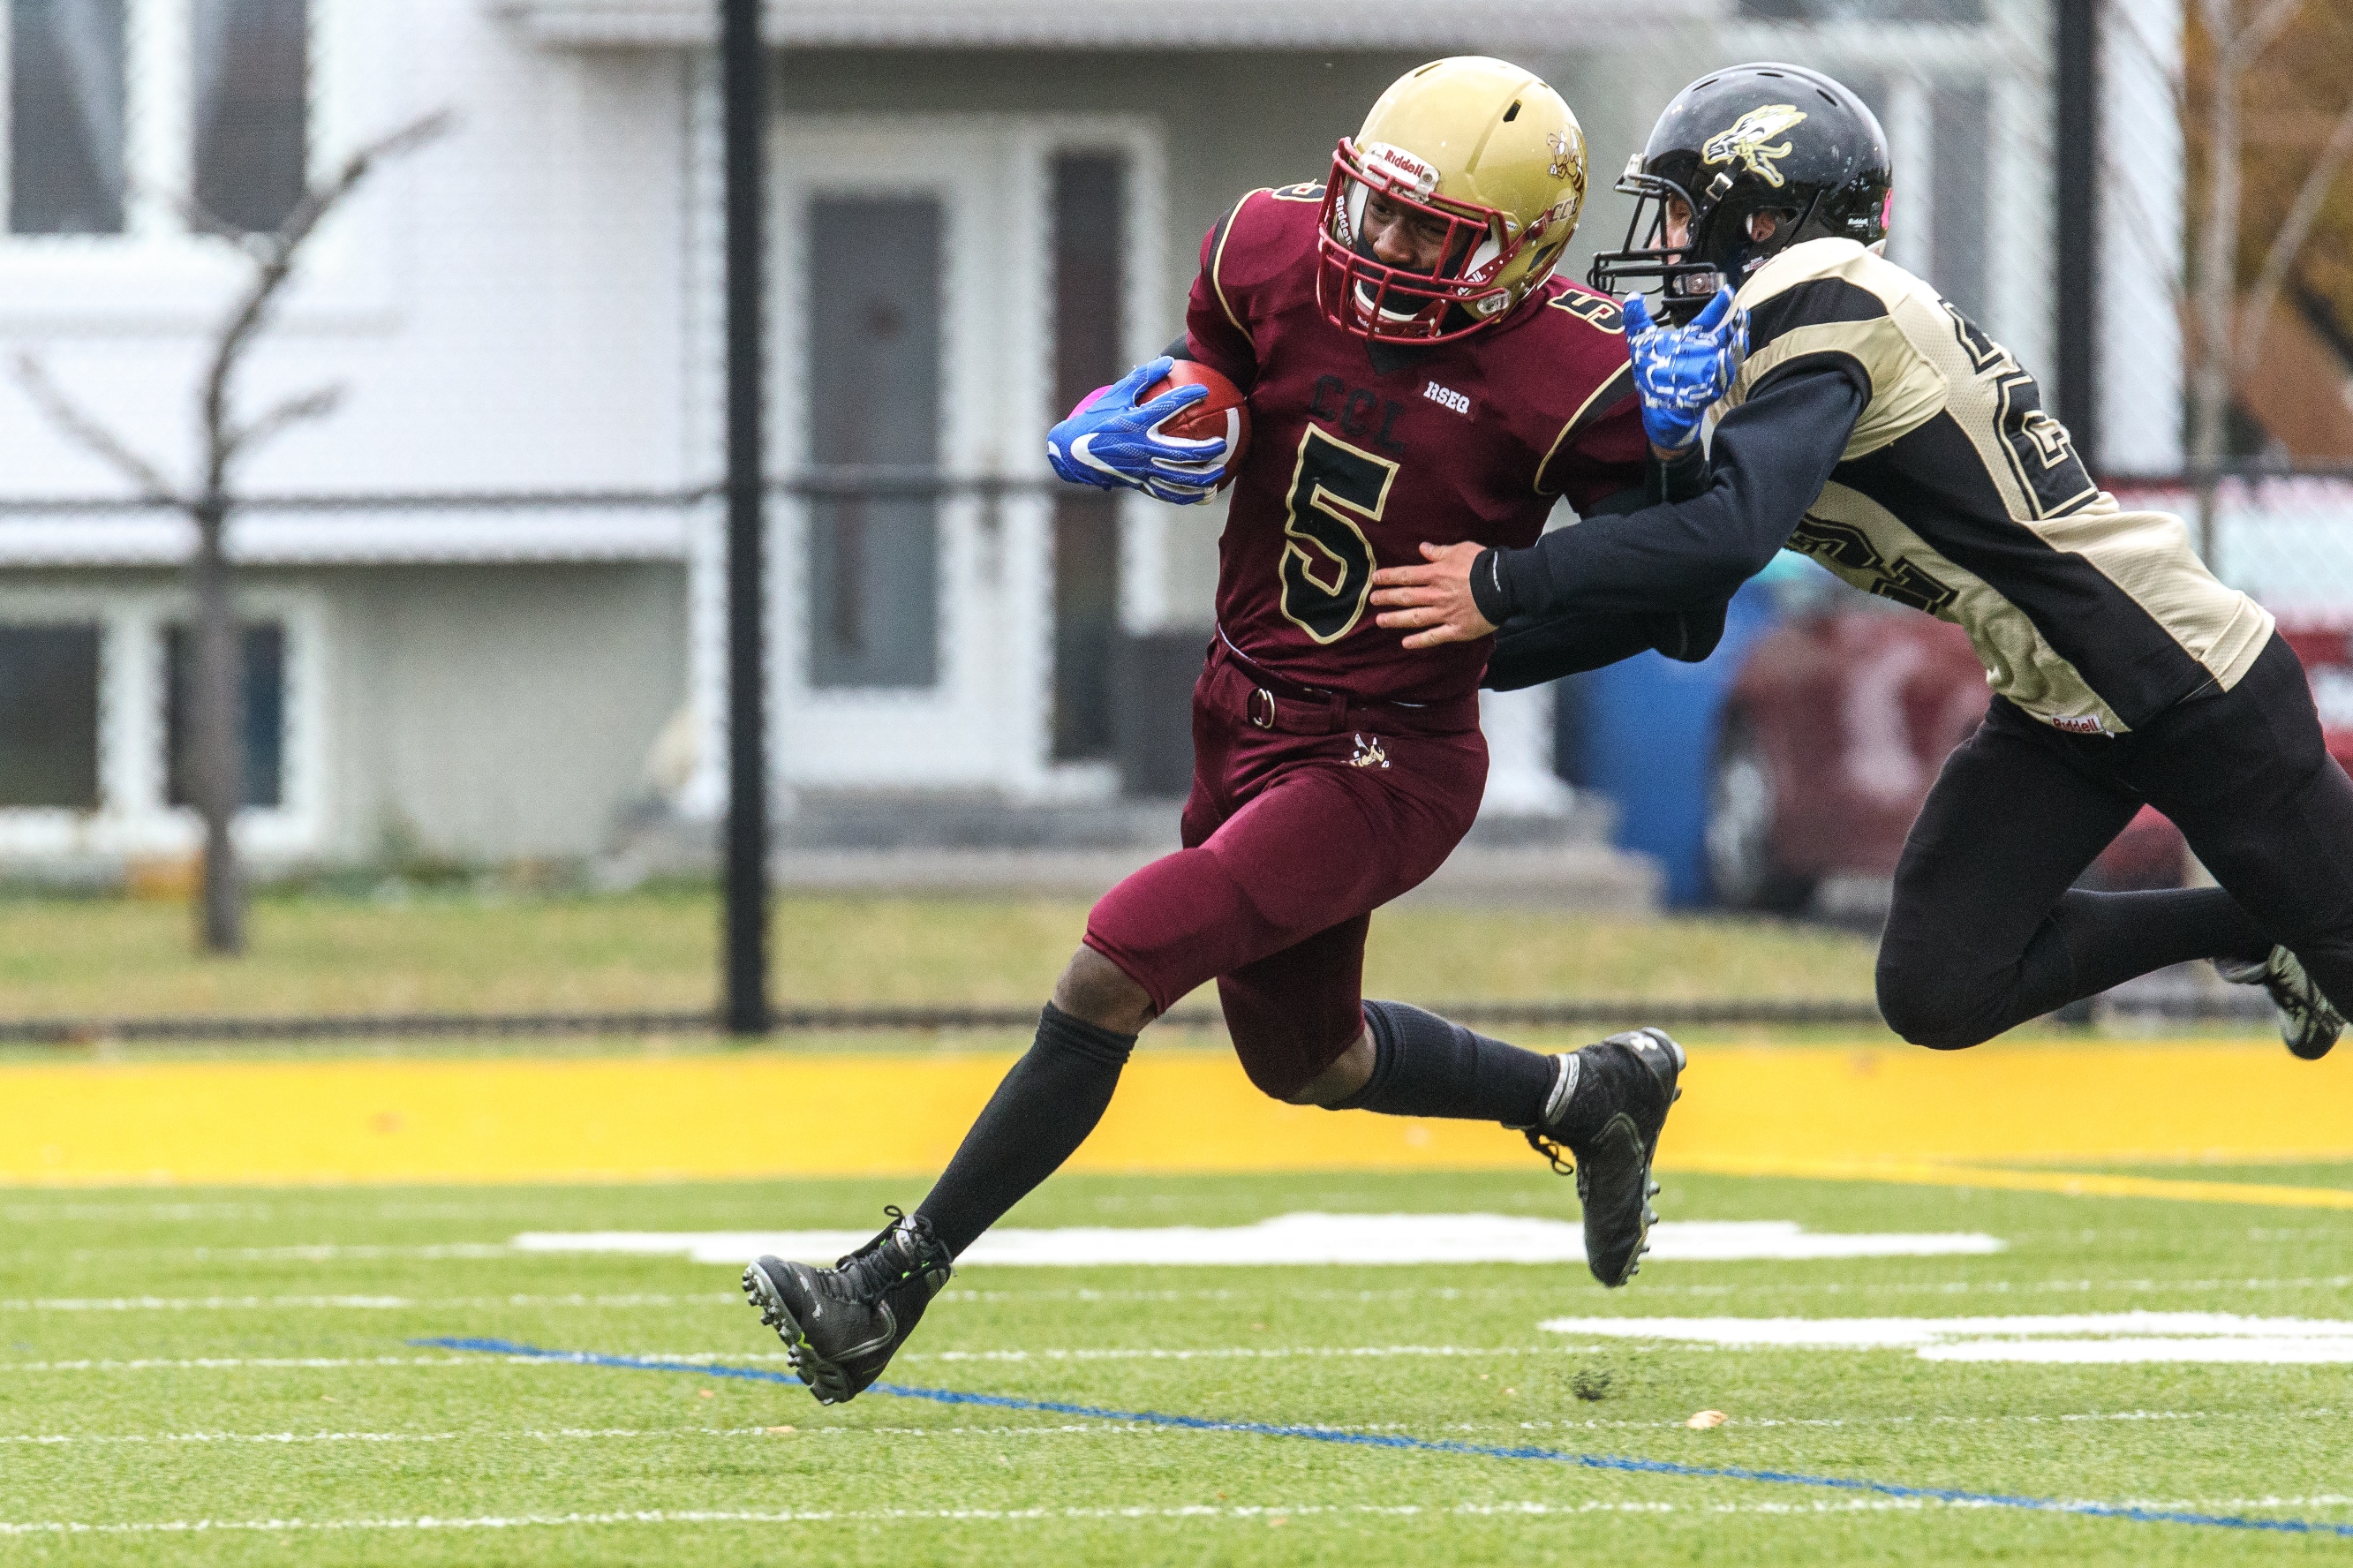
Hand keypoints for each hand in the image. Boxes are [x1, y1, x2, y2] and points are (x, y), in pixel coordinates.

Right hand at [1046, 357, 1228, 504]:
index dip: (1188, 397)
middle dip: (1206, 449)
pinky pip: (1168, 493)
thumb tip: (1169, 361)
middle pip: (1181, 452)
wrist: (1073, 452)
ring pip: (1178, 478)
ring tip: (1220, 472)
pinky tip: (1204, 494)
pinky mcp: (1140, 483)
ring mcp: (1141, 469)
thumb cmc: (1097, 419)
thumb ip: (1143, 377)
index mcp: (1136, 423)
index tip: (1204, 392)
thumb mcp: (1116, 394)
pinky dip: (1188, 495)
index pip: (1168, 407)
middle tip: (1221, 444)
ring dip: (1202, 477)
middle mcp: (1141, 448)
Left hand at [1369, 541, 1494, 648]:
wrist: (1505, 585)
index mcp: (1436, 574)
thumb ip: (1439, 552)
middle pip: (1406, 597)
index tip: (1375, 580)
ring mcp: (1445, 614)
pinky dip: (1419, 641)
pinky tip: (1406, 643)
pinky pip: (1434, 636)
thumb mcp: (1461, 550)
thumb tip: (1423, 548)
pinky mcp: (1456, 629)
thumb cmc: (1484, 564)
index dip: (1389, 577)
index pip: (1406, 576)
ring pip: (1415, 618)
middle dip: (1387, 598)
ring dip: (1396, 620)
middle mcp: (1436, 595)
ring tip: (1381, 621)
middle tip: (1372, 600)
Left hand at [1625, 287, 1746, 454]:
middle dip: (1737, 325)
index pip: (1709, 319)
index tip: (1727, 291)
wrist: (1655, 408)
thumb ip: (1637, 319)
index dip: (1719, 306)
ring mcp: (1709, 371)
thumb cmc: (1651, 375)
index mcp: (1692, 340)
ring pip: (1731, 356)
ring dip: (1737, 346)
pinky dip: (1725, 370)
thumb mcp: (1641, 344)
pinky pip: (1722, 379)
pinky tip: (1725, 359)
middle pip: (1727, 336)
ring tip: (1739, 335)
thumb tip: (1633, 295)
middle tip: (1742, 313)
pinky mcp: (1709, 389)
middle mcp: (1705, 353)